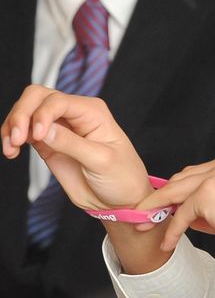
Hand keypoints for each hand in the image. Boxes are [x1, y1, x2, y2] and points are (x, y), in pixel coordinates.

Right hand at [1, 85, 150, 208]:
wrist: (119, 200)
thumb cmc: (121, 176)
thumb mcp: (101, 160)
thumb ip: (71, 144)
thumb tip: (42, 129)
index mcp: (92, 111)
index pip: (58, 100)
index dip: (42, 114)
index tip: (37, 136)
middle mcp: (74, 114)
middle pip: (37, 97)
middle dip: (21, 113)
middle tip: (17, 139)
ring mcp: (59, 127)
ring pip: (26, 111)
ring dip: (12, 126)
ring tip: (11, 148)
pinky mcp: (48, 143)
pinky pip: (24, 132)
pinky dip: (12, 137)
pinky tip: (12, 151)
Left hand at [137, 154, 214, 280]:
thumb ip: (208, 203)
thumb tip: (182, 213)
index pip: (195, 174)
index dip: (176, 190)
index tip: (161, 203)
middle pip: (182, 179)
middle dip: (162, 198)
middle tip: (146, 213)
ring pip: (176, 193)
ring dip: (158, 210)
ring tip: (145, 224)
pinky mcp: (207, 193)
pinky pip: (182, 213)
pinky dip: (173, 229)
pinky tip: (168, 242)